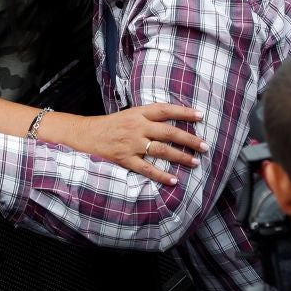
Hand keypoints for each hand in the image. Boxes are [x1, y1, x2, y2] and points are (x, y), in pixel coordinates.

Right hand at [69, 103, 206, 184]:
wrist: (85, 134)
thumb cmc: (110, 125)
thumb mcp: (128, 114)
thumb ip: (147, 117)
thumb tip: (172, 121)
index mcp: (138, 113)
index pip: (164, 110)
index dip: (183, 112)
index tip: (200, 116)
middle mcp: (136, 127)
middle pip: (168, 132)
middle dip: (189, 139)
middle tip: (205, 145)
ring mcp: (131, 144)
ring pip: (161, 150)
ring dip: (180, 157)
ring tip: (195, 162)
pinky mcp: (125, 159)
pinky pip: (147, 169)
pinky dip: (161, 175)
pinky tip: (174, 180)